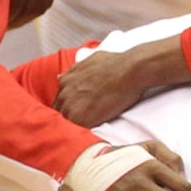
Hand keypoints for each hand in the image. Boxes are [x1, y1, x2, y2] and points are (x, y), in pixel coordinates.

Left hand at [54, 36, 190, 126]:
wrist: (130, 71)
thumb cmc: (115, 63)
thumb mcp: (90, 60)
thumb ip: (73, 71)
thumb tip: (60, 75)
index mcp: (65, 81)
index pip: (60, 98)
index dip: (69, 104)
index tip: (79, 107)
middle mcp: (64, 94)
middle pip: (59, 111)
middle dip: (70, 114)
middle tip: (86, 116)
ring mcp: (71, 107)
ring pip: (67, 122)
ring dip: (76, 123)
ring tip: (90, 123)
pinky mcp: (81, 119)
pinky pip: (77, 129)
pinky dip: (83, 130)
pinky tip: (93, 127)